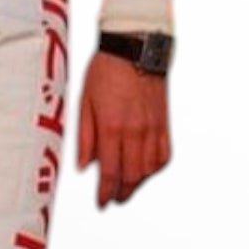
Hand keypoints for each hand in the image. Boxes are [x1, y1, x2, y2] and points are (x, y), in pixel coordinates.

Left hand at [76, 51, 170, 207]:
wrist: (136, 46)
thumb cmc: (106, 69)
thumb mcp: (85, 101)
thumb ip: (85, 136)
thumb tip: (84, 166)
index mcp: (112, 127)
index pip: (110, 171)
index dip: (105, 192)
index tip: (102, 202)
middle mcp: (135, 131)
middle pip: (131, 175)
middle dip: (121, 192)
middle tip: (113, 199)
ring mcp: (152, 128)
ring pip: (149, 169)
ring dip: (138, 183)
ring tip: (127, 187)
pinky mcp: (164, 122)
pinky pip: (163, 154)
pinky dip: (155, 167)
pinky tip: (145, 169)